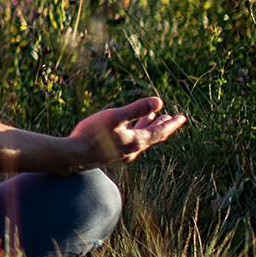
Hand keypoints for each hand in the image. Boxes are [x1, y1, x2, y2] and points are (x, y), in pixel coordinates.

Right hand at [68, 95, 186, 169]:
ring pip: (141, 138)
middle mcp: (133, 149)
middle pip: (153, 136)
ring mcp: (122, 153)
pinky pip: (130, 141)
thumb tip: (159, 101)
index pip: (160, 132)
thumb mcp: (115, 117)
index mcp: (137, 141)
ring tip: (152, 118)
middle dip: (163, 125)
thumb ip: (137, 109)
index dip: (172, 124)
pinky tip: (127, 128)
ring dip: (148, 127)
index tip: (183, 118)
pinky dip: (135, 131)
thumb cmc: (92, 135)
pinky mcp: (112, 154)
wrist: (72, 155)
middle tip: (173, 118)